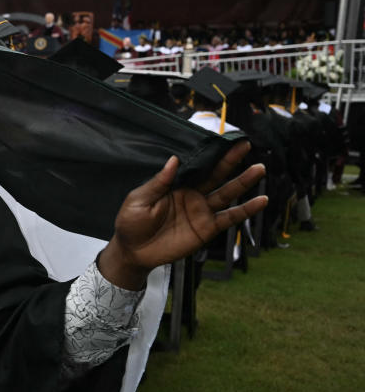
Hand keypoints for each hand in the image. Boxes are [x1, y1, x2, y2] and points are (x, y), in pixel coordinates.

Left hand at [98, 141, 266, 289]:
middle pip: (216, 175)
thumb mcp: (139, 200)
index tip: (224, 140)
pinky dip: (246, 210)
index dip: (210, 154)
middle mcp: (192, 195)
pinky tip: (261, 201)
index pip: (196, 166)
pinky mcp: (207, 229)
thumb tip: (174, 160)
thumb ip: (159, 182)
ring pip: (227, 193)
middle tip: (246, 145)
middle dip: (231, 161)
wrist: (133, 251)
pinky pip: (230, 218)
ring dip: (243, 182)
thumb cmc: (131, 223)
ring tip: (259, 169)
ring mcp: (201, 211)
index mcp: (176, 184)